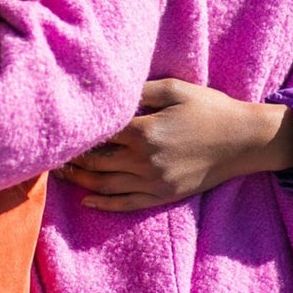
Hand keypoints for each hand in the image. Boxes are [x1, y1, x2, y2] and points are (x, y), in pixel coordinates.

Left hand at [57, 78, 292, 211]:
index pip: (98, 135)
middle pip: (95, 163)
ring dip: (79, 181)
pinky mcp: (164, 196)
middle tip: (49, 154)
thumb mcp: (175, 89)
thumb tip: (110, 95)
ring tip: (60, 174)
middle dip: (71, 159)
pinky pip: (127, 204)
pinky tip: (88, 200)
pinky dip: (104, 204)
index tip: (58, 131)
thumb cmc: (210, 108)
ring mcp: (155, 182)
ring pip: (106, 186)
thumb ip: (140, 91)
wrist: (244, 140)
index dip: (77, 134)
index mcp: (145, 131)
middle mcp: (145, 160)